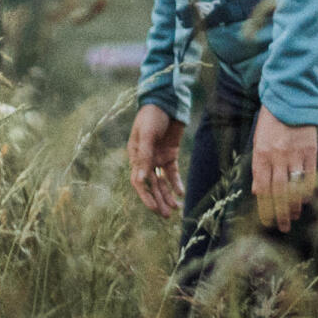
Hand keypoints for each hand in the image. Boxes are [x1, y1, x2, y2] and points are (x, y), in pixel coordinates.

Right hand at [127, 103, 184, 217]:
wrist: (167, 102)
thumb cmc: (153, 115)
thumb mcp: (148, 134)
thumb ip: (145, 156)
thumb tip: (140, 180)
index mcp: (135, 156)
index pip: (138, 181)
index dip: (145, 196)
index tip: (153, 208)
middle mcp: (146, 159)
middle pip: (151, 185)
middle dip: (158, 200)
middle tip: (166, 216)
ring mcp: (158, 157)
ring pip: (162, 182)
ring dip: (167, 195)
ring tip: (175, 209)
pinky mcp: (170, 154)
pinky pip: (172, 172)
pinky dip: (176, 183)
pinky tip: (181, 193)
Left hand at [252, 105, 317, 232]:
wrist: (289, 99)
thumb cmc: (271, 123)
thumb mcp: (258, 142)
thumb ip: (258, 167)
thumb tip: (258, 192)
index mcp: (261, 154)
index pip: (263, 189)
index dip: (265, 208)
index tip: (268, 222)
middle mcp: (277, 156)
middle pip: (278, 192)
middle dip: (280, 213)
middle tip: (284, 227)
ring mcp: (295, 153)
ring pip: (294, 186)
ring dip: (294, 204)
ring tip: (294, 216)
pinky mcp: (310, 149)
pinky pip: (310, 174)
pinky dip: (308, 189)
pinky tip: (306, 199)